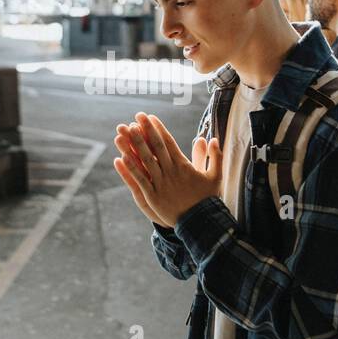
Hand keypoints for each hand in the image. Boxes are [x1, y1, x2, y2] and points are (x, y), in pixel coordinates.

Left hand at [112, 112, 221, 228]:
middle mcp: (170, 172)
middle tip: (137, 115)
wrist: (201, 222)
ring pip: (145, 160)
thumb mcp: (215, 176)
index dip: (158, 128)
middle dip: (145, 130)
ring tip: (125, 131)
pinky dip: (131, 168)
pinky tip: (122, 157)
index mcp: (183, 165)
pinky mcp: (153, 196)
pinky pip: (140, 179)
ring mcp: (161, 184)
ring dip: (135, 144)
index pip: (168, 142)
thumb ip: (214, 156)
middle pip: (156, 147)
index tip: (150, 117)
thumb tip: (212, 139)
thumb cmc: (207, 199)